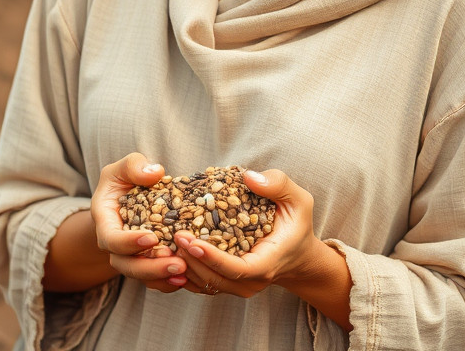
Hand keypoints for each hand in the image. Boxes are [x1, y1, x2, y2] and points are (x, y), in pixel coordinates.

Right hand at [91, 153, 189, 292]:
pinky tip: (189, 278)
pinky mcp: (147, 263)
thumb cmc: (125, 180)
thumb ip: (134, 165)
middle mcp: (115, 245)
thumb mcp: (124, 167)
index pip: (111, 239)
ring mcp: (130, 257)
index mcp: (105, 222)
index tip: (152, 238)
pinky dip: (169, 282)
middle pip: (126, 265)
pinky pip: (155, 280)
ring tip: (186, 274)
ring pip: (142, 276)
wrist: (128, 198)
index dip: (129, 242)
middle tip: (178, 264)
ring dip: (163, 278)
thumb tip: (154, 173)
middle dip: (151, 268)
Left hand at [172, 169, 334, 298]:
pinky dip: (184, 271)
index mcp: (267, 263)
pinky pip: (200, 284)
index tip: (191, 241)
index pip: (237, 269)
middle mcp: (251, 281)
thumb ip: (279, 185)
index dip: (213, 258)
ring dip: (184, 266)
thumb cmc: (295, 223)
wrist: (297, 254)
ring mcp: (238, 286)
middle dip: (191, 259)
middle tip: (172, 235)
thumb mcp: (298, 200)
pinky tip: (169, 252)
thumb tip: (249, 177)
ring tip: (166, 243)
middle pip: (214, 279)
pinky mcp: (227, 284)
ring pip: (204, 284)